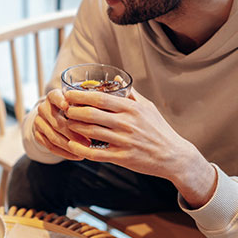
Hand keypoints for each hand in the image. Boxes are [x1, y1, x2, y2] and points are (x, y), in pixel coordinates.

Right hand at [32, 89, 86, 159]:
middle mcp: (43, 108)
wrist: (53, 117)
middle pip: (56, 122)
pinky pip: (50, 146)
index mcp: (52, 96)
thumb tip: (97, 114)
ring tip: (84, 150)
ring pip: (53, 136)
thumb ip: (84, 106)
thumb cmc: (73, 109)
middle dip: (72, 133)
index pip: (54, 97)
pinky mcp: (37, 135)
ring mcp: (38, 122)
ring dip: (69, 146)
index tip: (67, 106)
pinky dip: (64, 153)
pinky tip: (76, 155)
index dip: (60, 101)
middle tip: (88, 142)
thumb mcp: (77, 103)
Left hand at [63, 88, 215, 206]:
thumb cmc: (158, 129)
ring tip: (66, 124)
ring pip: (91, 132)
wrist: (173, 156)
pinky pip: (96, 153)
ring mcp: (124, 141)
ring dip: (74, 128)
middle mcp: (127, 123)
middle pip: (91, 114)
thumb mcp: (148, 107)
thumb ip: (131, 94)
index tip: (68, 94)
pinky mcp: (123, 158)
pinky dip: (81, 149)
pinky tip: (72, 145)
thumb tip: (118, 80)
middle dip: (73, 111)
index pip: (100, 98)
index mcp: (131, 109)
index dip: (80, 96)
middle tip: (64, 109)